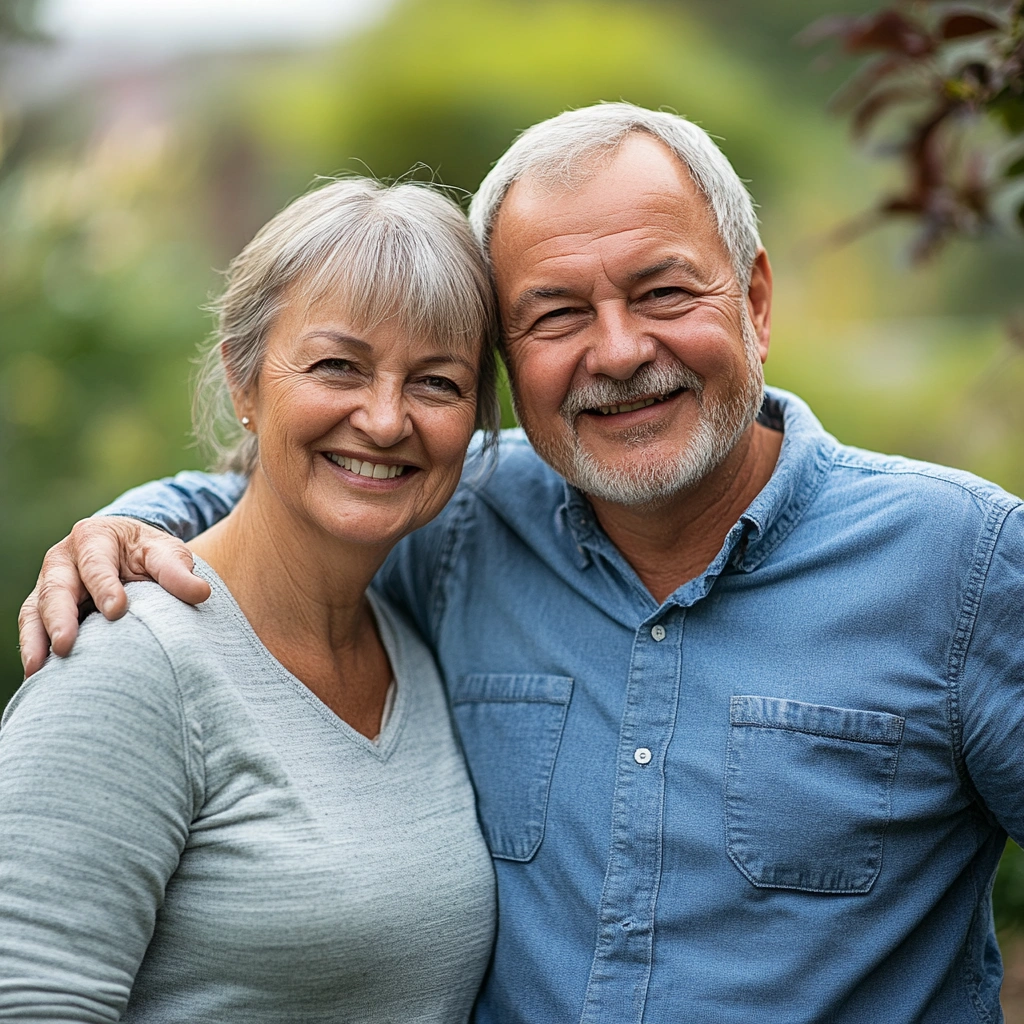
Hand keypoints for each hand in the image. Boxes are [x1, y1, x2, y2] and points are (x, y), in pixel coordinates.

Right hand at [18, 517, 210, 676]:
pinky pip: (33, 628)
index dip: (105, 587)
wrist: (130, 554)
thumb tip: (201, 593)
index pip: (96, 564)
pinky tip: (38, 674)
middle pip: (56, 588)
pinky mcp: (44, 608)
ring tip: (39, 668)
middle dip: (60, 617)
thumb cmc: (149, 553)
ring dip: (36, 639)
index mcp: (93, 537)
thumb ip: (178, 571)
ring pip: (36, 610)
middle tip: (67, 645)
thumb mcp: (167, 553)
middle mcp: (63, 559)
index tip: (117, 611)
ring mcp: (49, 584)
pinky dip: (34, 648)